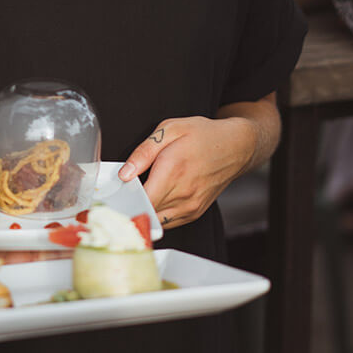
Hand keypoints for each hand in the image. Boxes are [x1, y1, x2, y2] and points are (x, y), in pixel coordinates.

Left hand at [118, 116, 256, 230]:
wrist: (236, 146)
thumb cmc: (203, 135)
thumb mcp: (170, 129)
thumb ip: (144, 152)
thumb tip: (125, 174)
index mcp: (173, 171)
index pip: (141, 200)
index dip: (124, 200)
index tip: (116, 194)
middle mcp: (183, 194)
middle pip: (146, 213)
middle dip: (131, 206)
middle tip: (124, 194)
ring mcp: (191, 206)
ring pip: (157, 221)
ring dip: (145, 212)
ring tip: (142, 195)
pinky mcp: (194, 212)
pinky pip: (168, 222)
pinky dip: (158, 214)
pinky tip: (157, 198)